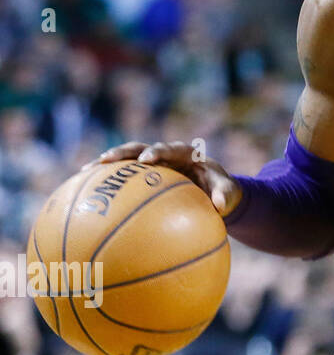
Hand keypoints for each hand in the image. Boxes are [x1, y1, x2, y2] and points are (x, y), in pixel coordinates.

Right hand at [86, 141, 241, 217]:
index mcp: (186, 154)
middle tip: (105, 160)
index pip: (170, 148)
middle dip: (123, 152)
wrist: (214, 190)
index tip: (146, 160)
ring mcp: (152, 165)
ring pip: (126, 160)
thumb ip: (226, 195)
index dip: (157, 151)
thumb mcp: (229, 192)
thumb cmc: (221, 189)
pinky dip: (106, 182)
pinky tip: (85, 194)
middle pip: (140, 148)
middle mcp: (165, 155)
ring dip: (106, 164)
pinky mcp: (143, 176)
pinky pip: (122, 178)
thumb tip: (220, 206)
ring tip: (84, 172)